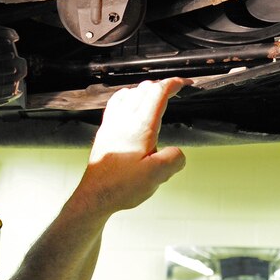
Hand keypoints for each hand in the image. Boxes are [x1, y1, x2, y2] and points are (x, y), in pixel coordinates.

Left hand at [74, 78, 188, 217]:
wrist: (95, 195)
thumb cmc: (120, 186)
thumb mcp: (158, 175)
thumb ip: (174, 159)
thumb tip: (178, 153)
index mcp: (140, 127)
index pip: (157, 93)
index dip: (173, 84)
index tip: (184, 83)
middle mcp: (123, 121)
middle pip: (143, 89)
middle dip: (161, 85)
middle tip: (174, 90)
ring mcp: (111, 125)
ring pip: (128, 93)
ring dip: (144, 90)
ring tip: (155, 96)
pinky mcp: (104, 133)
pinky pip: (115, 104)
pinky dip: (127, 98)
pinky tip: (128, 106)